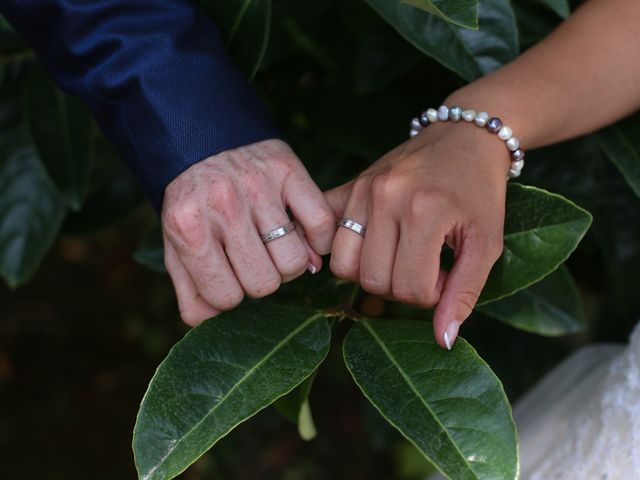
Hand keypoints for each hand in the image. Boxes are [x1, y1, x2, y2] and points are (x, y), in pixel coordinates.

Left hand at [162, 139, 335, 325]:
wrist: (202, 138)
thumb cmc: (192, 201)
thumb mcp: (175, 244)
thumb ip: (190, 289)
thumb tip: (218, 321)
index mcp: (189, 228)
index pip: (224, 298)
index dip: (230, 295)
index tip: (229, 277)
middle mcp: (224, 206)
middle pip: (264, 284)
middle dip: (260, 280)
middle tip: (253, 260)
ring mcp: (259, 187)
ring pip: (293, 262)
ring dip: (288, 264)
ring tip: (274, 246)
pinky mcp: (289, 170)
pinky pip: (321, 225)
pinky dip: (318, 240)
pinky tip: (301, 234)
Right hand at [326, 123, 507, 348]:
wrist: (464, 138)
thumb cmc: (480, 193)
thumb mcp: (486, 243)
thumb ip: (465, 293)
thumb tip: (442, 341)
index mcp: (425, 212)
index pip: (410, 289)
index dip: (430, 295)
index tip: (445, 274)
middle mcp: (386, 198)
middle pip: (373, 280)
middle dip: (400, 287)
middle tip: (424, 267)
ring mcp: (362, 190)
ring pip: (343, 265)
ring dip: (370, 273)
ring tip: (398, 257)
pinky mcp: (349, 185)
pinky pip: (326, 235)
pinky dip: (340, 249)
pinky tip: (365, 247)